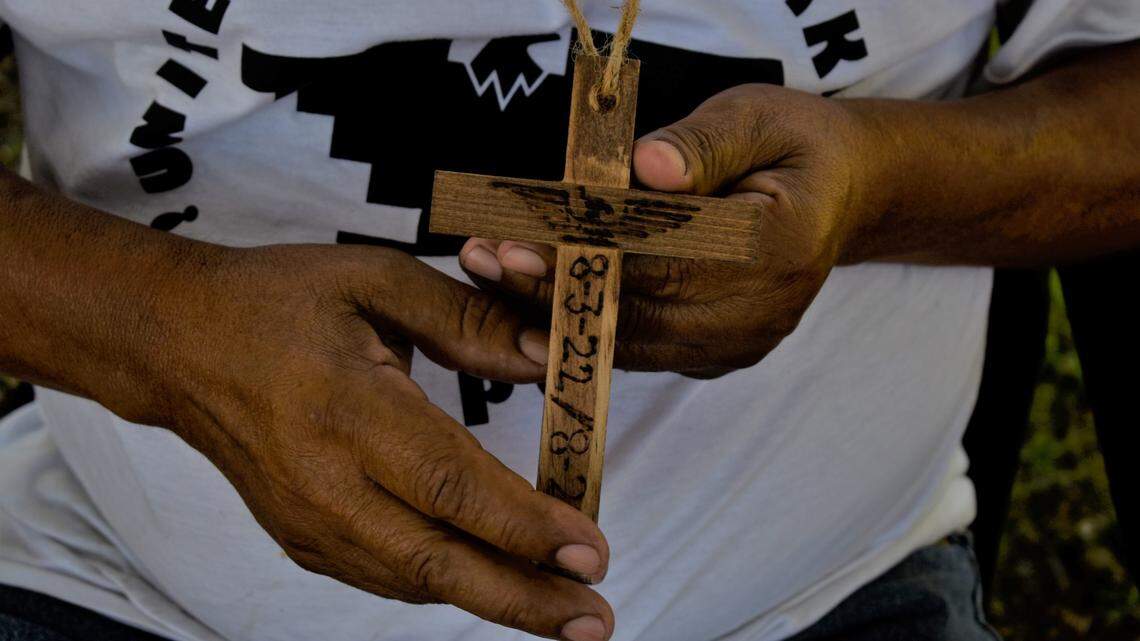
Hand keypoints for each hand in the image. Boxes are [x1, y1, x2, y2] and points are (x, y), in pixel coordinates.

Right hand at [108, 244, 613, 640]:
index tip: (590, 548)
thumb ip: (465, 320)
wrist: (179, 344)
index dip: (523, 525)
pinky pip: (386, 576)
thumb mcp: (374, 281)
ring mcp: (308, 521)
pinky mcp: (302, 538)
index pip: (449, 483)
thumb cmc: (276, 303)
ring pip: (414, 581)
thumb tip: (546, 353)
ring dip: (495, 600)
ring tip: (565, 611)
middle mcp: (324, 480)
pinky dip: (447, 585)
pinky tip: (498, 585)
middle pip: (435, 560)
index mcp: (345, 408)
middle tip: (595, 619)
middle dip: (524, 597)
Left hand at [460, 84, 874, 376]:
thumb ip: (701, 144)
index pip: (660, 261)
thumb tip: (645, 168)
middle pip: (634, 311)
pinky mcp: (721, 358)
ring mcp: (740, 344)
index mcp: (777, 246)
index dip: (581, 258)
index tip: (512, 244)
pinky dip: (586, 329)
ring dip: (554, 314)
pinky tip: (533, 305)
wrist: (842, 195)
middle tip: (480, 259)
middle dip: (547, 289)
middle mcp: (758, 313)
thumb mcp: (757, 117)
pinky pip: (642, 350)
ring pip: (630, 342)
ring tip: (491, 279)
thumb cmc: (794, 147)